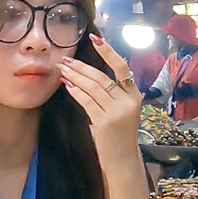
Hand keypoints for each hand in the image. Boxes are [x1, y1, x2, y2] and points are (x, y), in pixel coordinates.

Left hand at [60, 33, 141, 169]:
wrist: (122, 160)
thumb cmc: (119, 135)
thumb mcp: (123, 111)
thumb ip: (113, 94)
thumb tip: (89, 74)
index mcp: (135, 96)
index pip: (122, 68)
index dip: (108, 52)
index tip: (95, 39)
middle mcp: (128, 102)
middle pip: (102, 77)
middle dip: (81, 66)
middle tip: (65, 60)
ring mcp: (117, 112)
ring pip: (93, 87)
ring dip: (75, 76)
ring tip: (62, 70)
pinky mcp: (105, 122)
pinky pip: (87, 101)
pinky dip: (76, 91)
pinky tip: (67, 85)